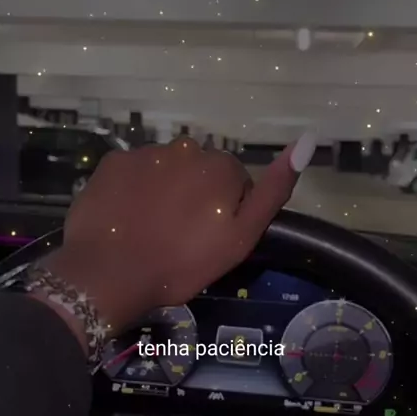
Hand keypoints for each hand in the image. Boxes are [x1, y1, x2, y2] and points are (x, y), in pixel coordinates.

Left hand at [43, 133, 315, 335]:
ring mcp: (145, 152)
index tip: (210, 238)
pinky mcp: (113, 162)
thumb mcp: (240, 237)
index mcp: (221, 166)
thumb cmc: (182, 263)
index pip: (234, 181)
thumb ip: (273, 191)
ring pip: (166, 169)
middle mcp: (185, 148)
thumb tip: (306, 141)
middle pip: (199, 170)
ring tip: (152, 229)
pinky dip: (134, 189)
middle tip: (181, 236)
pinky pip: (134, 171)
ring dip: (165, 190)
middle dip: (195, 195)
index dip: (225, 211)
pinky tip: (128, 218)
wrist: (110, 273)